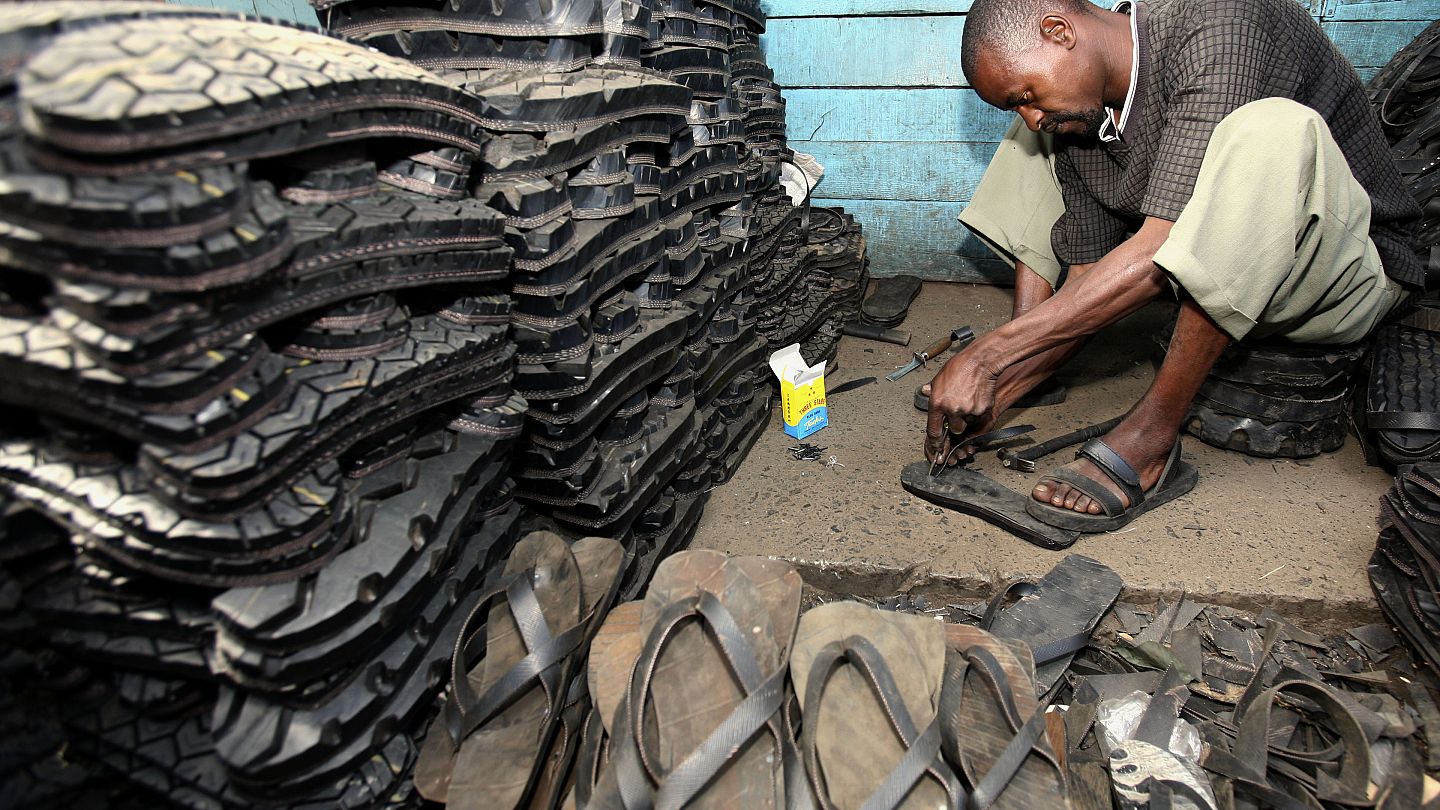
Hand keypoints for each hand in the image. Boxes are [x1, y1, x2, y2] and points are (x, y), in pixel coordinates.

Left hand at [924, 348, 1000, 464]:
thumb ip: (932, 390)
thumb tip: (925, 392)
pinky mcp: (981, 410)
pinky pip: (979, 417)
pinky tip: (977, 397)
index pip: (933, 430)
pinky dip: (979, 411)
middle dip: (957, 424)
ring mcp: (967, 410)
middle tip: (960, 411)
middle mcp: (951, 409)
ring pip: (968, 423)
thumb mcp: (939, 378)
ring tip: (969, 399)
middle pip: (955, 430)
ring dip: (968, 417)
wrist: (980, 361)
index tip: (938, 448)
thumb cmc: (960, 366)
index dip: (936, 442)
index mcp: (937, 403)